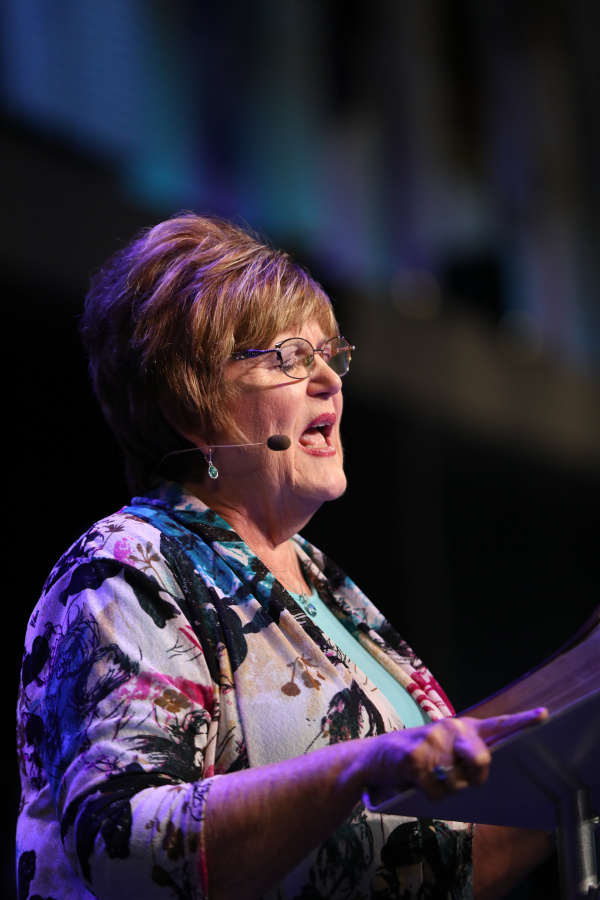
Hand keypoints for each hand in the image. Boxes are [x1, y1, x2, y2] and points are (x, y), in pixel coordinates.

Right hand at [364, 707, 546, 799]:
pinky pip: (437, 793)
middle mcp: (450, 729)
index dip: (521, 721)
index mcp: (461, 727)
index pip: (497, 724)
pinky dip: (428, 796)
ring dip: (444, 790)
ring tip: (427, 776)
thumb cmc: (415, 756)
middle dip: (474, 778)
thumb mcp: (443, 748)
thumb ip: (466, 753)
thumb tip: (485, 770)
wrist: (373, 758)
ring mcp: (433, 742)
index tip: (544, 716)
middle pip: (482, 761)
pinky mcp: (416, 759)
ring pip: (457, 784)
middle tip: (457, 777)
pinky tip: (416, 783)